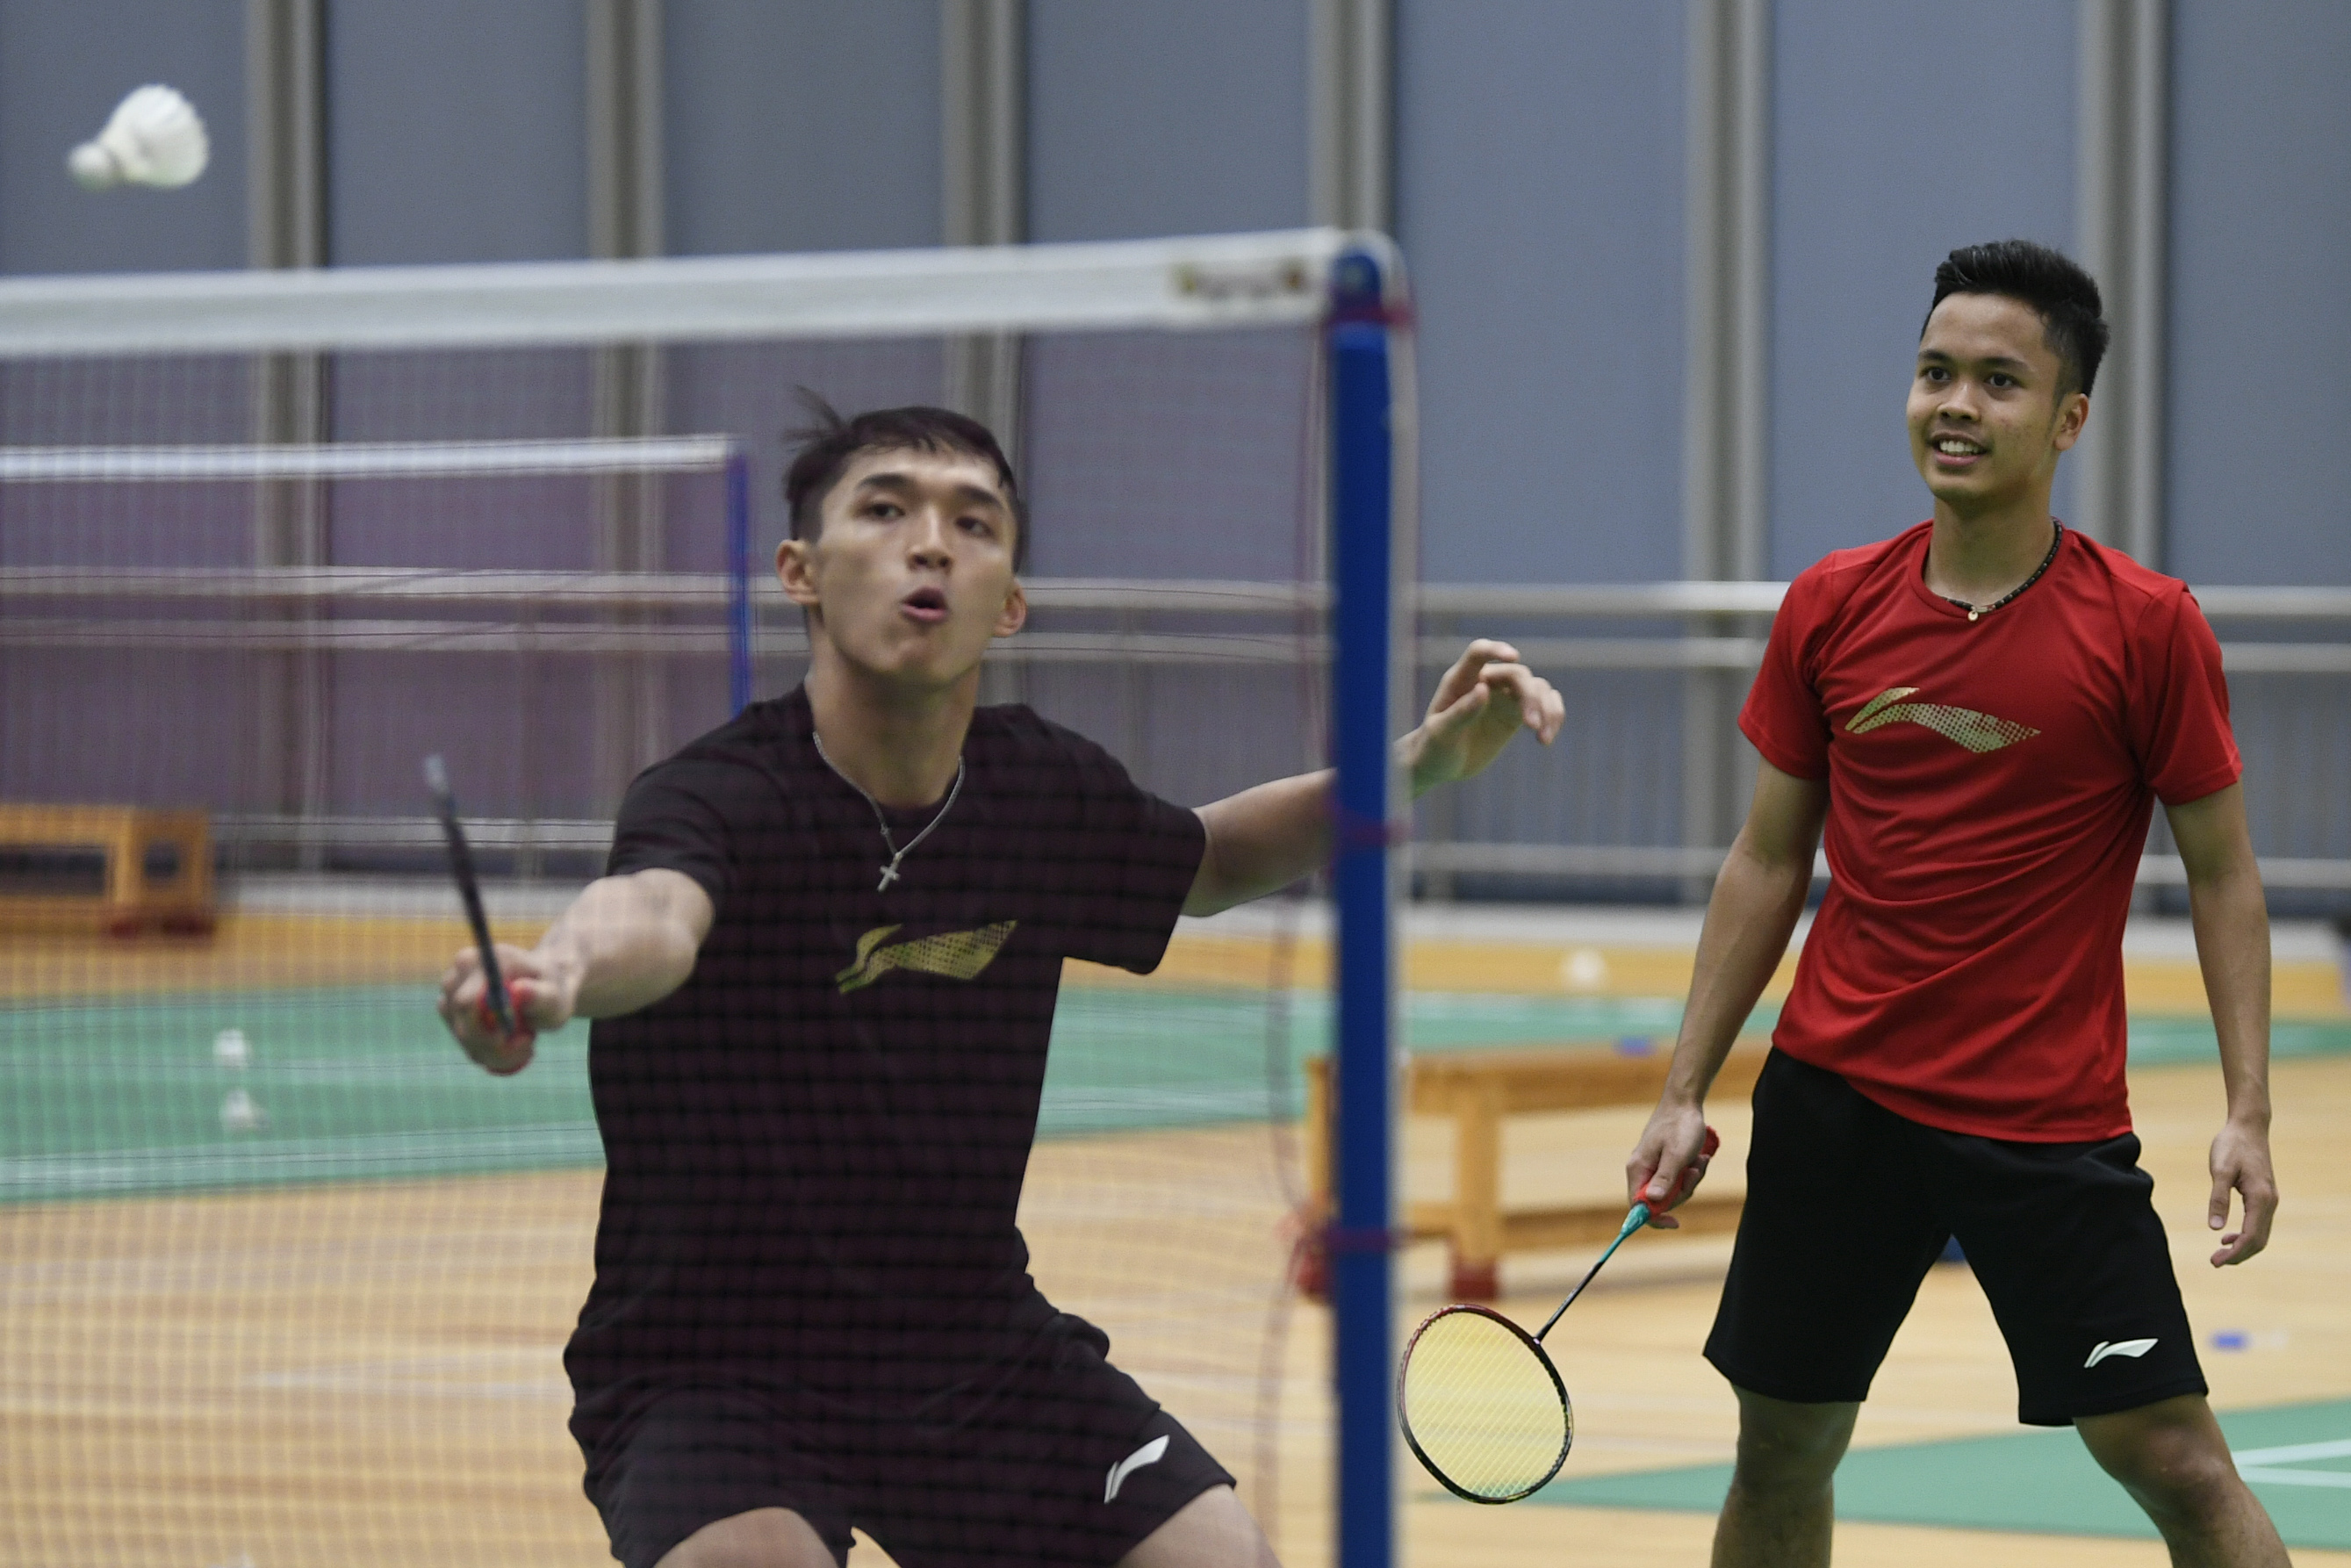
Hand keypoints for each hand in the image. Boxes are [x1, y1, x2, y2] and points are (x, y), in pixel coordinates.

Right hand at [437, 942, 572, 1074]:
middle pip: (463, 1026)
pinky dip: (493, 1054)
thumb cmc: (551, 987)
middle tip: (528, 1044)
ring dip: (498, 1052)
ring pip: (466, 1041)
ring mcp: (449, 998)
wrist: (545, 987)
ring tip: (526, 1042)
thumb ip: (539, 994)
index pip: (467, 1003)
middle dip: (497, 1046)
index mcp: (478, 962)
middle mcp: (456, 978)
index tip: (523, 1037)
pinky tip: (514, 1046)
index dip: (489, 1029)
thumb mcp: (554, 993)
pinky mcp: (453, 1018)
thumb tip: (517, 990)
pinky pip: (468, 1046)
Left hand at [1400, 640, 1564, 797]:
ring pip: (1538, 688)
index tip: (1514, 657)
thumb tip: (1484, 689)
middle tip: (1532, 725)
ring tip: (1543, 739)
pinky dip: (1553, 716)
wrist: (1440, 764)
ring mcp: (1504, 697)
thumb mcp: (1441, 733)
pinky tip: (1546, 739)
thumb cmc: (1433, 746)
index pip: (1479, 653)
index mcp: (1461, 680)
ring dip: (1547, 709)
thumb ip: (1461, 712)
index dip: (1496, 650)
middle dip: (1530, 696)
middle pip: (1517, 674)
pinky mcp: (1517, 714)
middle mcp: (1486, 682)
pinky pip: (1545, 705)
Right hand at [1626, 1098, 1714, 1229]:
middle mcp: (1642, 1170)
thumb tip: (1653, 1202)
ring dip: (1690, 1180)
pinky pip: (1678, 1178)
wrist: (1685, 1101)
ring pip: (1672, 1190)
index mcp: (1638, 1169)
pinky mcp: (1665, 1162)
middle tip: (1694, 1172)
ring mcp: (1653, 1166)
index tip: (1676, 1222)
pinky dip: (1691, 1172)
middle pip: (1660, 1200)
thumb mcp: (1676, 1155)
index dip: (1655, 1218)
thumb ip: (1665, 1179)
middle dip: (1682, 1191)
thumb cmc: (1680, 1126)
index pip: (1638, 1206)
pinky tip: (1699, 1158)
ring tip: (1699, 1161)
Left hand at [2206, 1117, 2277, 1265]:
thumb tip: (2215, 1228)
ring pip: (2260, 1234)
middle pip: (2258, 1240)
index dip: (2234, 1254)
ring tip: (2219, 1254)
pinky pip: (2258, 1223)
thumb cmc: (2232, 1145)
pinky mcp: (2264, 1195)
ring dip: (2242, 1247)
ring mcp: (2270, 1199)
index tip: (2215, 1262)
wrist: (2248, 1127)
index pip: (2251, 1237)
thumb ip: (2218, 1198)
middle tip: (2214, 1262)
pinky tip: (2227, 1236)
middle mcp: (2270, 1202)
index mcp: (2260, 1198)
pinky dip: (2245, 1235)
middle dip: (2238, 1255)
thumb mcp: (2219, 1170)